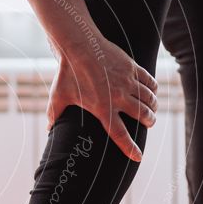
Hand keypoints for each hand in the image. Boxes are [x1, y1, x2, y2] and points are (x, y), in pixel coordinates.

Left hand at [46, 37, 158, 161]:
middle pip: (142, 115)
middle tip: (149, 123)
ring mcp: (127, 82)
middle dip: (149, 121)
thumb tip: (49, 129)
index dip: (129, 147)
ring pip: (149, 99)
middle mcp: (118, 97)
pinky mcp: (131, 68)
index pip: (119, 134)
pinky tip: (152, 91)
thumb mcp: (58, 97)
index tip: (138, 156)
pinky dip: (153, 89)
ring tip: (152, 109)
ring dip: (153, 106)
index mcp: (102, 108)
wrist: (78, 46)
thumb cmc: (67, 74)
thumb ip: (54, 115)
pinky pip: (150, 82)